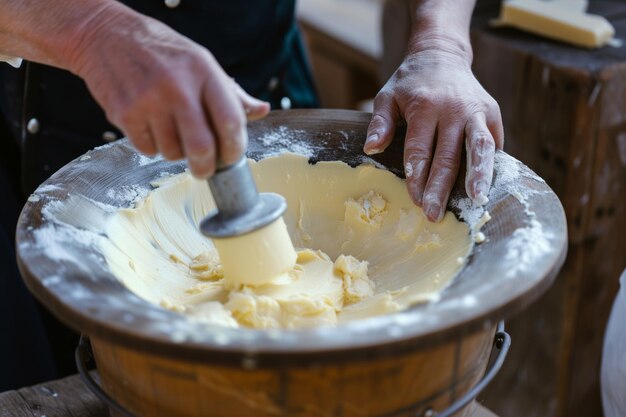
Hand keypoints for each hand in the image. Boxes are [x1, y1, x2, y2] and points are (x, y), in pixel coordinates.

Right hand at [67, 5, 268, 177]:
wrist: (105, 36)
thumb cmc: (161, 51)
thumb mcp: (201, 62)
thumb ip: (231, 92)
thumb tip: (262, 110)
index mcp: (203, 71)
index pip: (231, 120)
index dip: (236, 147)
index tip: (233, 157)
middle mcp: (177, 86)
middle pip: (202, 147)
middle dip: (207, 167)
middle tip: (205, 170)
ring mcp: (148, 101)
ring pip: (173, 152)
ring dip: (177, 153)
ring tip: (172, 133)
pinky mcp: (124, 114)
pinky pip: (148, 150)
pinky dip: (153, 147)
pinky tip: (151, 126)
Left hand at [363, 50, 502, 221]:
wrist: (442, 55)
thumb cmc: (410, 82)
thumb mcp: (387, 96)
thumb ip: (380, 122)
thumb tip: (371, 148)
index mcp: (425, 106)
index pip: (421, 149)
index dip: (418, 176)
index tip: (416, 200)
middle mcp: (454, 109)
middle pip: (449, 155)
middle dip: (441, 187)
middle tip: (435, 214)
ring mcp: (477, 111)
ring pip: (480, 148)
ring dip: (479, 176)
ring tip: (477, 200)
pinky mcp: (493, 113)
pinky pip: (494, 142)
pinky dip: (492, 165)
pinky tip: (488, 187)